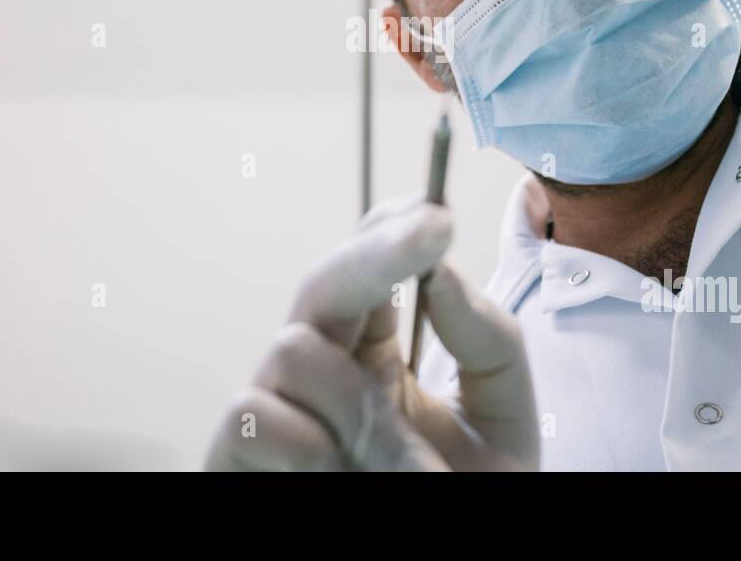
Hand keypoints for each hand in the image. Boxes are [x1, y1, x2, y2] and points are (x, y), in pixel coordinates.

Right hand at [203, 197, 538, 470]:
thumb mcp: (504, 416)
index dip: (391, 227)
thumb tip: (440, 270)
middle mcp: (325, 369)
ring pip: (293, 347)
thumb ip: (486, 339)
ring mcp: (279, 409)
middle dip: (374, 252)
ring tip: (396, 463)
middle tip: (433, 228)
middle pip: (323, 281)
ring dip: (357, 402)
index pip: (371, 263)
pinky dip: (305, 444)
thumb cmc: (466, 492)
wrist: (445, 554)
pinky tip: (333, 473)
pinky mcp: (236, 455)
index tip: (439, 215)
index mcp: (381, 349)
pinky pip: (254, 413)